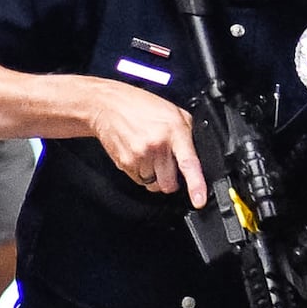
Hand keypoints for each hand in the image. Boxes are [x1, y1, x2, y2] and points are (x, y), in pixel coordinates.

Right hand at [88, 80, 207, 206]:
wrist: (107, 106)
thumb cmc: (139, 106)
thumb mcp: (173, 112)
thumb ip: (187, 133)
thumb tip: (196, 154)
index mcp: (173, 131)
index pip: (188, 163)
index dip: (196, 185)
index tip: (199, 201)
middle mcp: (157, 146)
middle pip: (169, 184)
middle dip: (171, 181)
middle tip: (167, 166)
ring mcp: (139, 156)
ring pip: (154, 185)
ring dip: (155, 176)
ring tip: (149, 155)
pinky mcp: (125, 163)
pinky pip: (139, 181)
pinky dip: (141, 173)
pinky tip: (139, 155)